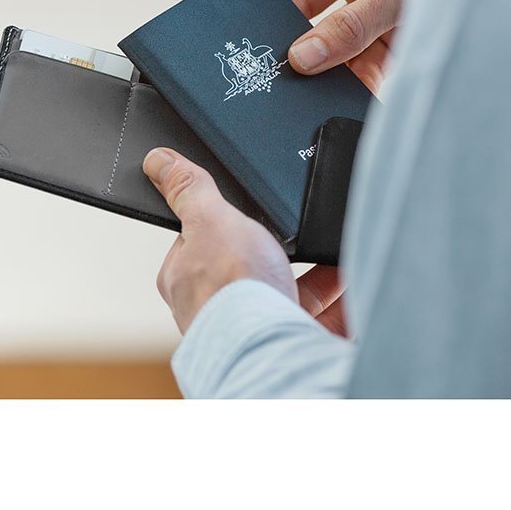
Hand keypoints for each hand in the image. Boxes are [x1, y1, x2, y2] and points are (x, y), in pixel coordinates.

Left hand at [145, 147, 348, 335]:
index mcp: (187, 280)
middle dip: (281, 249)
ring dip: (317, 272)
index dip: (228, 219)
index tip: (249, 211)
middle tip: (296, 235)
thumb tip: (158, 160)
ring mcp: (257, 326)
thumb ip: (189, 189)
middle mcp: (219, 308)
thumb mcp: (210, 219)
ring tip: (332, 252)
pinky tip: (352, 278)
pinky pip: (325, 312)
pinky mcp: (293, 341)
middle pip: (253, 263)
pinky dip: (342, 295)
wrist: (273, 349)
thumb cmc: (231, 294)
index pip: (203, 239)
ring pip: (293, 288)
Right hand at [201, 0, 408, 93]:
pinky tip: (341, 108)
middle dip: (274, 26)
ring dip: (313, 65)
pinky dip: (346, 88)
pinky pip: (353, 66)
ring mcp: (365, 1)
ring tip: (298, 92)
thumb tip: (302, 59)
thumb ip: (356, 24)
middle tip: (253, 55)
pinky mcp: (382, 38)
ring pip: (319, 37)